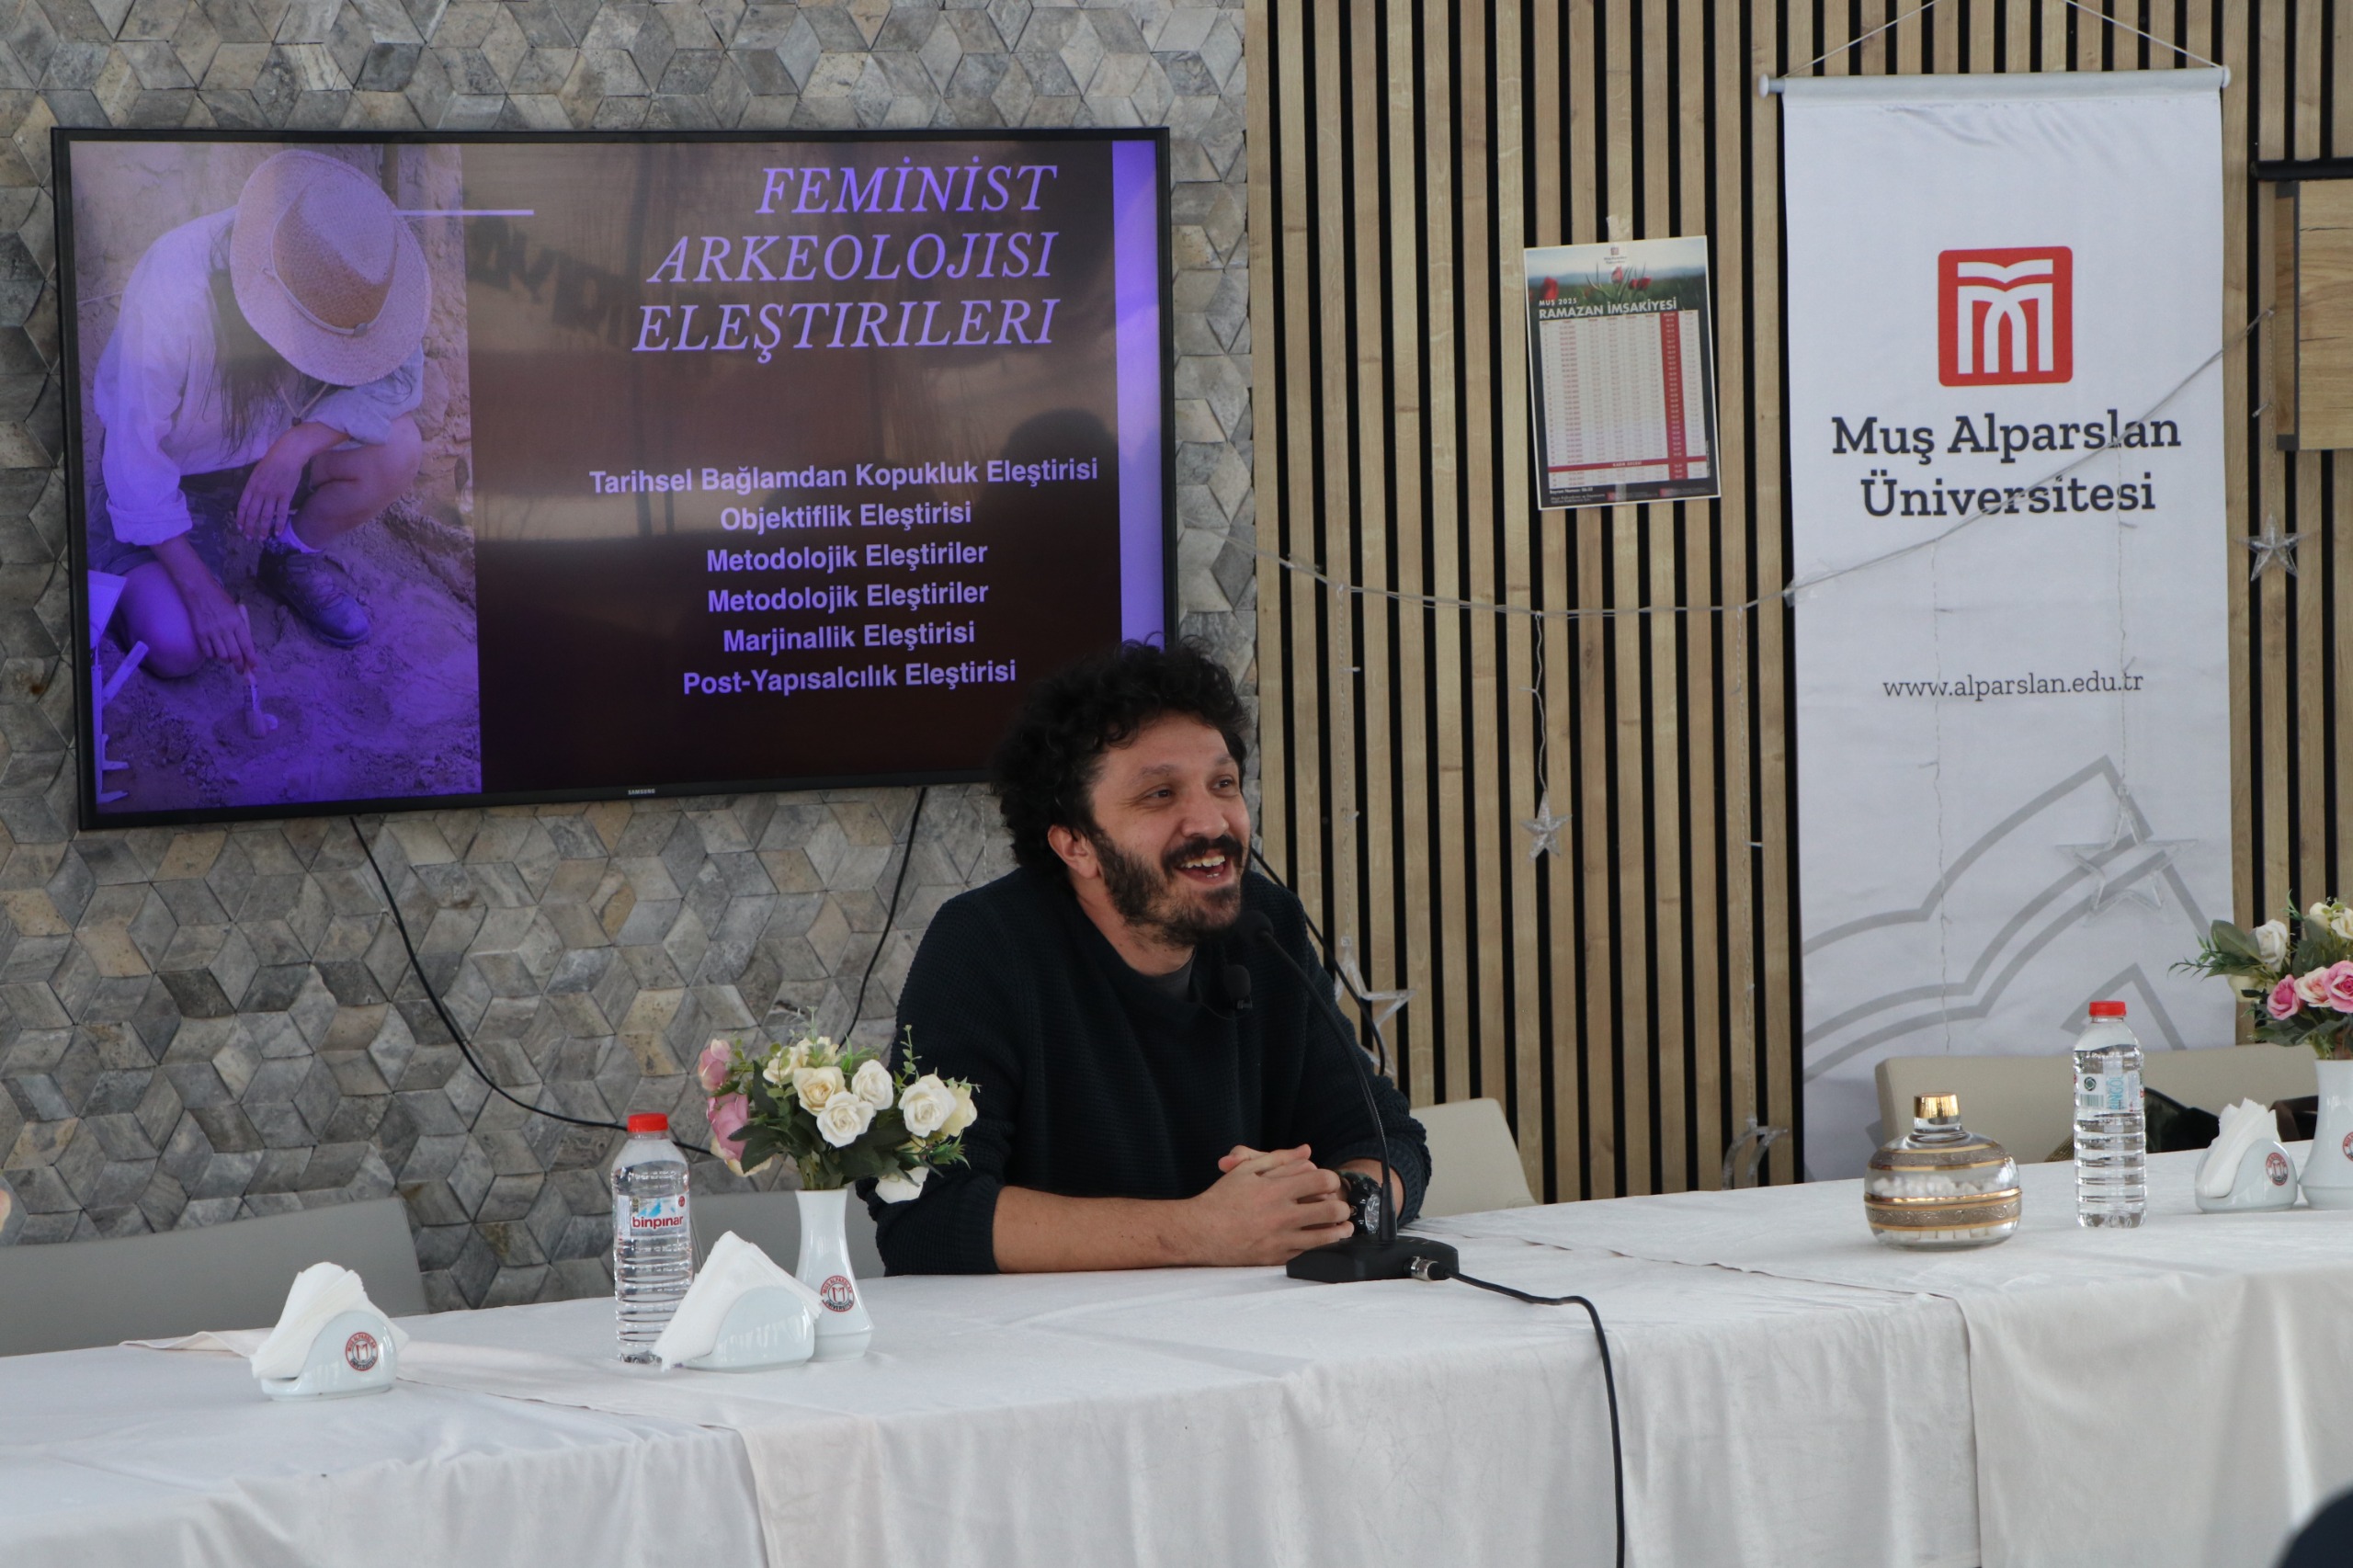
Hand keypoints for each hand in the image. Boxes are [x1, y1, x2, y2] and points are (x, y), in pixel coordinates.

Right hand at [152, 536, 254, 672]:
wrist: (199, 591)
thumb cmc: (220, 600)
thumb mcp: (236, 611)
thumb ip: (241, 628)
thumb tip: (245, 647)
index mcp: (237, 622)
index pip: (247, 646)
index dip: (251, 659)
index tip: (254, 667)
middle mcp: (225, 629)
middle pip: (235, 654)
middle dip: (240, 666)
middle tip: (241, 670)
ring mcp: (211, 632)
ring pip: (222, 656)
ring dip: (226, 660)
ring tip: (228, 658)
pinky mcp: (200, 634)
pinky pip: (208, 653)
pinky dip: (213, 656)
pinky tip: (215, 652)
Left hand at [234, 441, 308, 540]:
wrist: (288, 454)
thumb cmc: (272, 460)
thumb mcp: (257, 472)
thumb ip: (254, 486)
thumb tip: (252, 499)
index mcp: (251, 485)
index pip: (242, 506)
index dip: (240, 518)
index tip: (240, 528)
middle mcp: (260, 491)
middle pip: (252, 513)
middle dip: (250, 527)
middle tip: (249, 538)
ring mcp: (273, 494)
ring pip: (266, 516)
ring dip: (263, 529)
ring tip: (262, 538)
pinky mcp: (286, 495)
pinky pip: (281, 513)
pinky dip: (279, 524)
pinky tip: (277, 533)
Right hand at [1184, 1144, 1350, 1265]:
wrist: (1199, 1232)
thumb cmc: (1222, 1199)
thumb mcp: (1248, 1170)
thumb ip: (1280, 1159)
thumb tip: (1307, 1151)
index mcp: (1275, 1189)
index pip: (1321, 1180)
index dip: (1332, 1179)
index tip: (1330, 1182)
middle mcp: (1280, 1214)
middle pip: (1330, 1209)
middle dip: (1342, 1207)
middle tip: (1343, 1207)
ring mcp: (1280, 1238)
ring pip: (1325, 1236)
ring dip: (1340, 1230)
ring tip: (1345, 1226)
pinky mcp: (1276, 1257)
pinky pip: (1308, 1253)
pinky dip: (1320, 1246)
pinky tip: (1325, 1242)